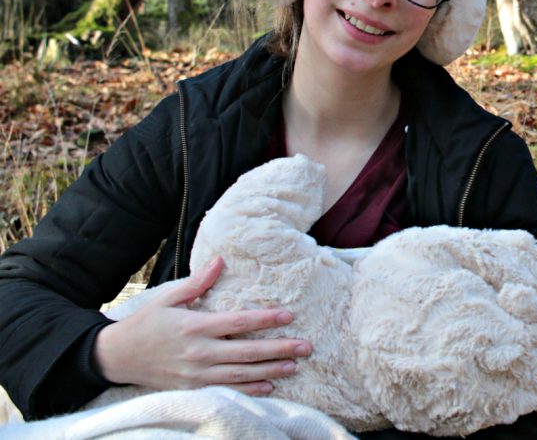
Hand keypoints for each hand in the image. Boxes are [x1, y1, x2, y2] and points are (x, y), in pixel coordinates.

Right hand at [94, 257, 312, 395]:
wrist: (115, 357)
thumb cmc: (145, 323)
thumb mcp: (168, 298)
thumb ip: (198, 283)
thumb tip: (220, 260)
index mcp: (195, 326)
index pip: (239, 322)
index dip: (266, 319)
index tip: (289, 315)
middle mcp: (199, 352)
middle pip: (247, 352)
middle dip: (279, 349)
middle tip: (306, 346)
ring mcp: (197, 374)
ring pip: (241, 374)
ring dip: (270, 371)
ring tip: (294, 366)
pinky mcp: (193, 389)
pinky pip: (226, 390)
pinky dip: (249, 390)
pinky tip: (269, 386)